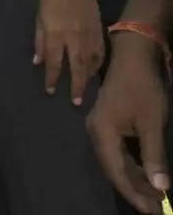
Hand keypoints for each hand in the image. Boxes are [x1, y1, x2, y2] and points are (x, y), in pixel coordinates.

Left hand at [34, 0, 103, 104]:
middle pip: (76, 66)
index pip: (53, 61)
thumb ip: (39, 41)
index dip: (51, 77)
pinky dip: (98, 65)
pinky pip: (100, 52)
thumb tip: (37, 61)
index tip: (50, 91)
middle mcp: (73, 37)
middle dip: (75, 85)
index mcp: (55, 33)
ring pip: (91, 61)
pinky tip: (94, 73)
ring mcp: (89, 34)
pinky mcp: (99, 30)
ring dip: (87, 78)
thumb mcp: (38, 18)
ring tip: (85, 91)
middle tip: (76, 102)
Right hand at [87, 33, 169, 212]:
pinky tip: (147, 175)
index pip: (117, 173)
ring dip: (136, 179)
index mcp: (102, 133)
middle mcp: (96, 134)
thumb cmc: (143, 88)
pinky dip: (134, 166)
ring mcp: (100, 129)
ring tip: (156, 197)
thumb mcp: (152, 123)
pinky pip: (119, 153)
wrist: (133, 57)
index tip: (154, 211)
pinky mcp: (109, 125)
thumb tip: (161, 188)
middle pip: (114, 170)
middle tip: (158, 208)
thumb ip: (154, 155)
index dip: (135, 194)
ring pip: (117, 162)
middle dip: (136, 190)